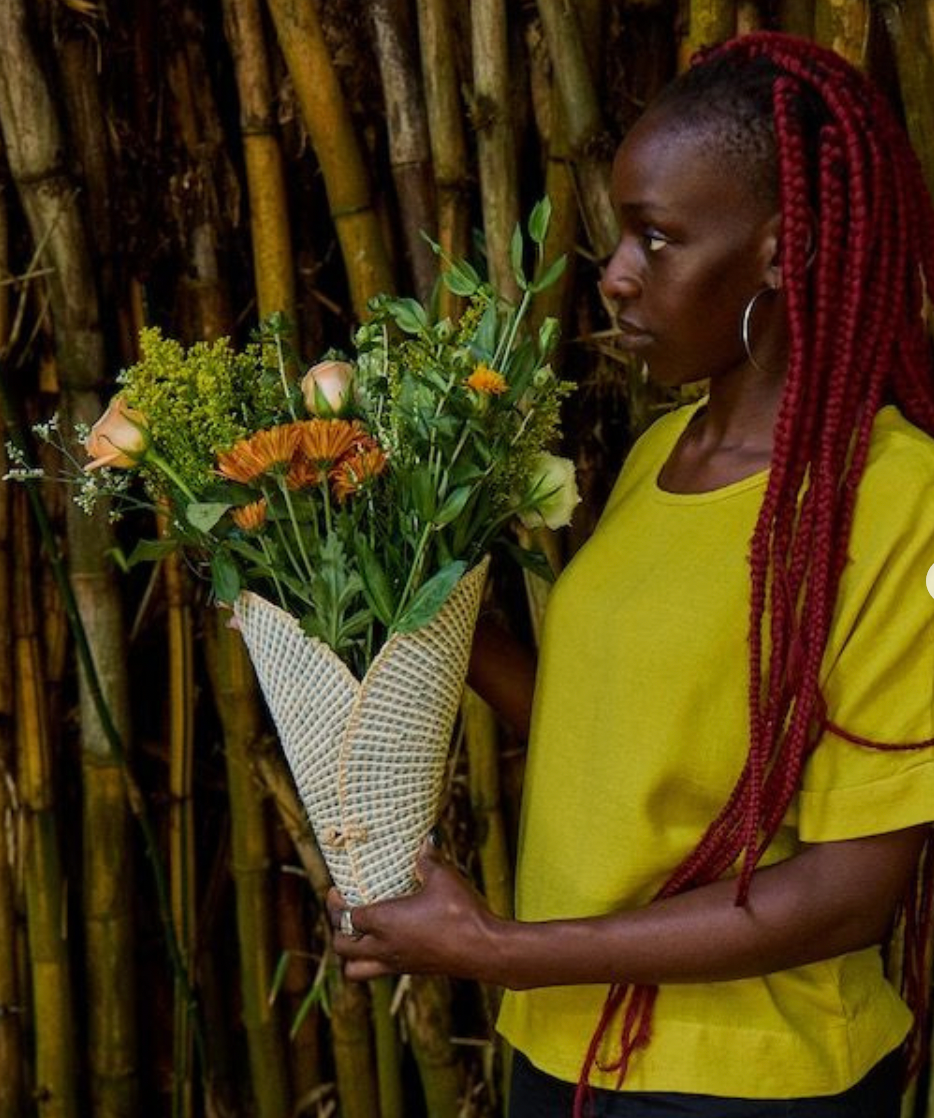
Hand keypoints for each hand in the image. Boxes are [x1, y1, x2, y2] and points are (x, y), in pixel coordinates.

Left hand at [327, 840, 501, 982]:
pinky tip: (390, 941)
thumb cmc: (460, 912)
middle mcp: (383, 946)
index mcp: (383, 922)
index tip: (338, 889)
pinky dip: (373, 960)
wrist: (483, 950)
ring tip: (360, 934)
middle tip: (345, 910)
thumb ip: (428, 860)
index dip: (336, 903)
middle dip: (337, 928)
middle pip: (341, 946)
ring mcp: (397, 963)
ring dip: (350, 954)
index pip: (344, 917)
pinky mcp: (412, 972)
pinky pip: (378, 972)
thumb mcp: (443, 877)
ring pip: (354, 969)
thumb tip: (426, 840)